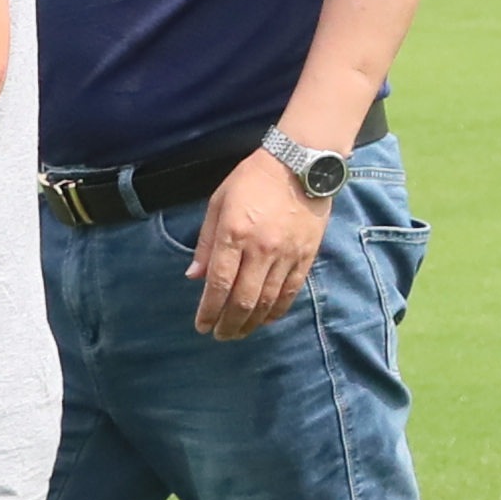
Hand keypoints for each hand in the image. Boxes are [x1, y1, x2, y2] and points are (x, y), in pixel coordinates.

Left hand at [192, 148, 335, 337]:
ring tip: (240, 332)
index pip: (219, 284)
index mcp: (234, 234)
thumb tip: (195, 276)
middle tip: (220, 335)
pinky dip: (277, 310)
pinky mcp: (306, 256)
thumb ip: (207, 242)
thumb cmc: (252, 179)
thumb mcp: (219, 203)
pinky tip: (266, 319)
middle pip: (243, 300)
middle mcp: (260, 249)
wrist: (301, 164)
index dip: (209, 310)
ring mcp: (286, 255)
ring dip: (251, 322)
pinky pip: (290, 291)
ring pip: (267, 301)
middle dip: (229, 324)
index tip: (201, 326)